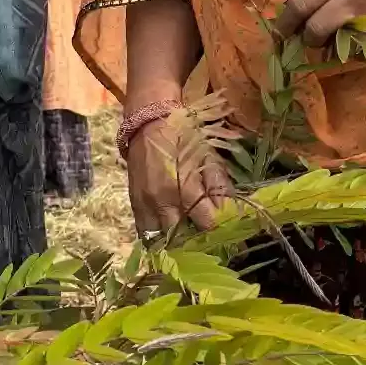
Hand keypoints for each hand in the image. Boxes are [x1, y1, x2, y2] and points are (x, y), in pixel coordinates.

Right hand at [126, 116, 231, 233]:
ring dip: (175, 240)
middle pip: (182, 237)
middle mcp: (160, 202)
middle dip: (196, 239)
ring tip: (187, 235)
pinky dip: (158, 234)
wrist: (147, 124)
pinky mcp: (134, 205)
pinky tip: (169, 229)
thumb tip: (231, 212)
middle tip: (208, 235)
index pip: (206, 223)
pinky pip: (145, 231)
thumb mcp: (208, 157)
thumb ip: (219, 186)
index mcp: (183, 189)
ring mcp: (144, 205)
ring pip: (160, 238)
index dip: (219, 229)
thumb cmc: (183, 137)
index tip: (228, 230)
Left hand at [276, 0, 365, 46]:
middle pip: (316, 26)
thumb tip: (308, 4)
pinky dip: (358, 48)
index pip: (303, 1)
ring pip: (338, 42)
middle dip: (307, 38)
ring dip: (331, 45)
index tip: (280, 30)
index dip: (287, 20)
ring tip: (334, 40)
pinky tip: (362, 39)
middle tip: (306, 40)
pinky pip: (365, 48)